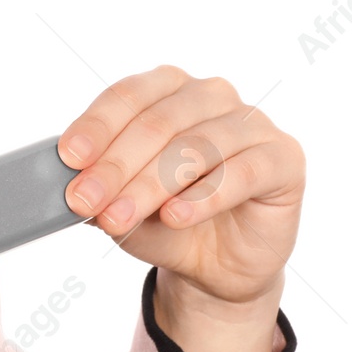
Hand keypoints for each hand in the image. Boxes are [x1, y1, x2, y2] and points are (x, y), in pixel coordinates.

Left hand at [59, 65, 304, 351]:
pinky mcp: (283, 159)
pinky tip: (175, 216)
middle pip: (157, 123)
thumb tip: (71, 184)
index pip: (127, 96)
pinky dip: (203, 197)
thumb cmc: (163, 219)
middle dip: (114, 166)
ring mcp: (251, 123)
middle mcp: (210, 95)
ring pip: (195, 148)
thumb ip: (99, 187)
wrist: (214, 263)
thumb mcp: (119, 203)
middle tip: (83, 200)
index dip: (95, 127)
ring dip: (150, 186)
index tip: (68, 158)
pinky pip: (241, 173)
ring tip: (118, 217)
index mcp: (166, 88)